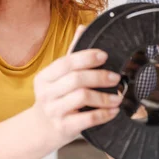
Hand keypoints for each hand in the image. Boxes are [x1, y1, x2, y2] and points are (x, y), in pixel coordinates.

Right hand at [32, 25, 121, 147]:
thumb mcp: (58, 77)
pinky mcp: (63, 128)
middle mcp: (46, 93)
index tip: (105, 56)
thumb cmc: (54, 99)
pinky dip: (103, 114)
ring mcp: (54, 111)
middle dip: (100, 77)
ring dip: (104, 97)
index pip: (66, 63)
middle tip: (116, 78)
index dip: (87, 57)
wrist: (40, 130)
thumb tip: (83, 28)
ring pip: (82, 98)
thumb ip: (71, 54)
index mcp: (45, 77)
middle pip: (76, 79)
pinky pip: (87, 119)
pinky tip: (113, 111)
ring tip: (117, 98)